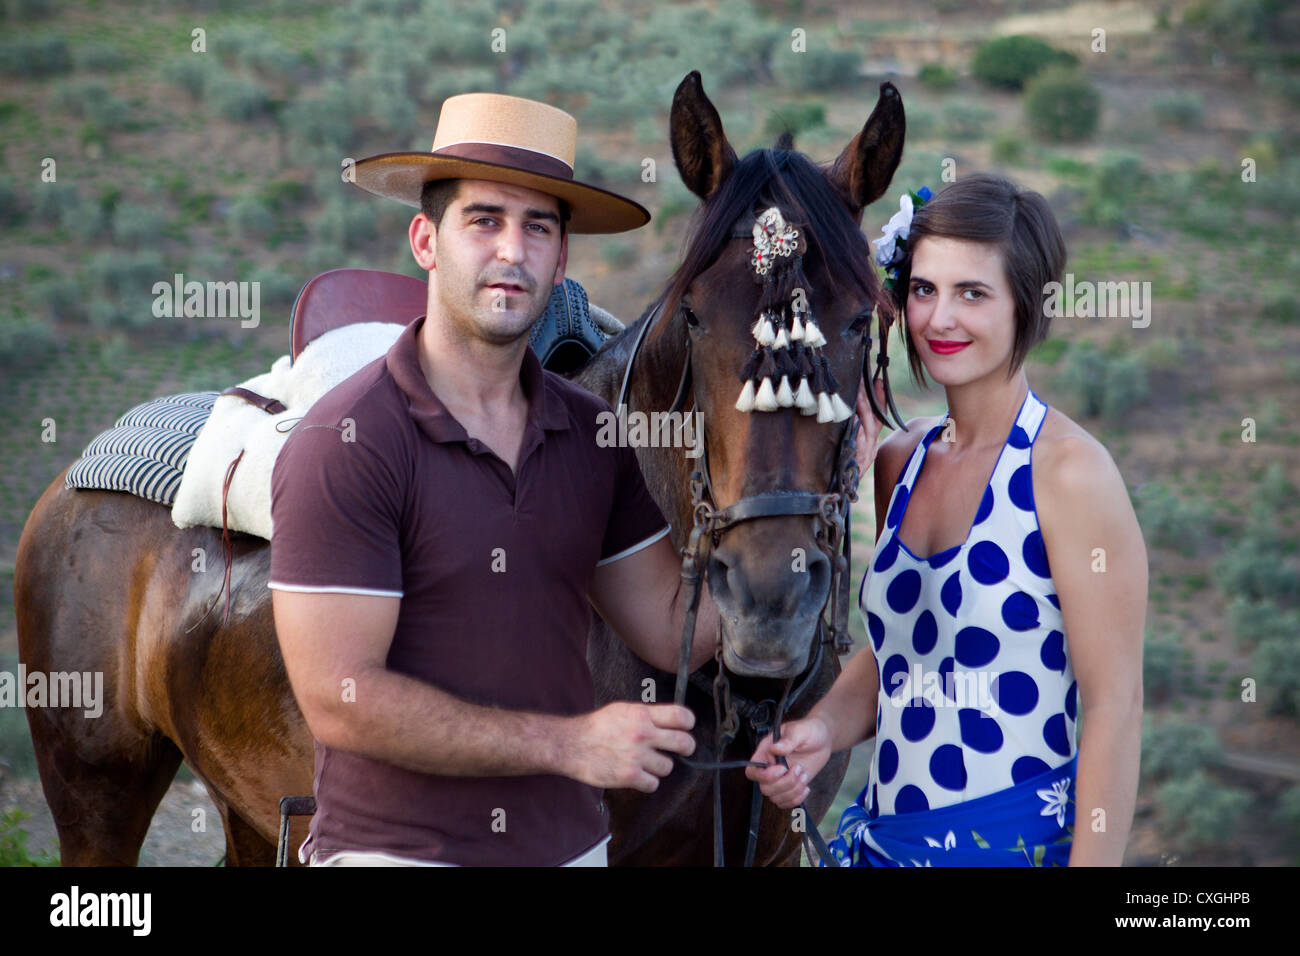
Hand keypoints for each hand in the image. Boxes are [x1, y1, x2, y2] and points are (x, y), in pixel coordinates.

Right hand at [569, 702, 695, 792]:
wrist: (571, 745)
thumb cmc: (596, 727)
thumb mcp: (622, 710)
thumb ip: (646, 715)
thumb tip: (669, 721)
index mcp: (641, 714)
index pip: (681, 716)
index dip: (688, 723)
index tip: (686, 728)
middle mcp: (642, 734)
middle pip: (684, 743)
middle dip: (686, 748)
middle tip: (682, 749)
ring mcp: (636, 756)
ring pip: (668, 767)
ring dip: (660, 767)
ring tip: (646, 763)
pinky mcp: (629, 776)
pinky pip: (653, 784)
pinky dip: (647, 782)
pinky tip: (637, 775)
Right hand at [744, 716, 831, 808]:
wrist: (822, 739)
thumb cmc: (809, 731)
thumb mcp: (800, 731)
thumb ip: (788, 740)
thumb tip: (775, 749)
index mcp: (766, 752)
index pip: (752, 771)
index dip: (764, 776)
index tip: (782, 768)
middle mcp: (769, 767)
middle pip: (765, 788)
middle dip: (785, 783)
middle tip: (799, 768)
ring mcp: (779, 779)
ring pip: (775, 798)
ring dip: (793, 790)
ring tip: (804, 775)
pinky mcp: (790, 787)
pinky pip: (785, 803)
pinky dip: (796, 799)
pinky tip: (806, 787)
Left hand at [853, 377, 888, 477]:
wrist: (841, 491)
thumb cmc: (844, 469)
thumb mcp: (850, 448)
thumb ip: (853, 433)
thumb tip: (849, 412)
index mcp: (870, 442)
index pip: (879, 417)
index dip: (880, 399)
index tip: (878, 382)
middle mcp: (871, 447)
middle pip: (875, 420)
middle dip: (872, 399)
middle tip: (865, 381)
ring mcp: (865, 455)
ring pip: (868, 429)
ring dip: (864, 410)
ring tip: (858, 394)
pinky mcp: (858, 462)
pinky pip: (859, 445)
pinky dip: (858, 432)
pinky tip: (854, 419)